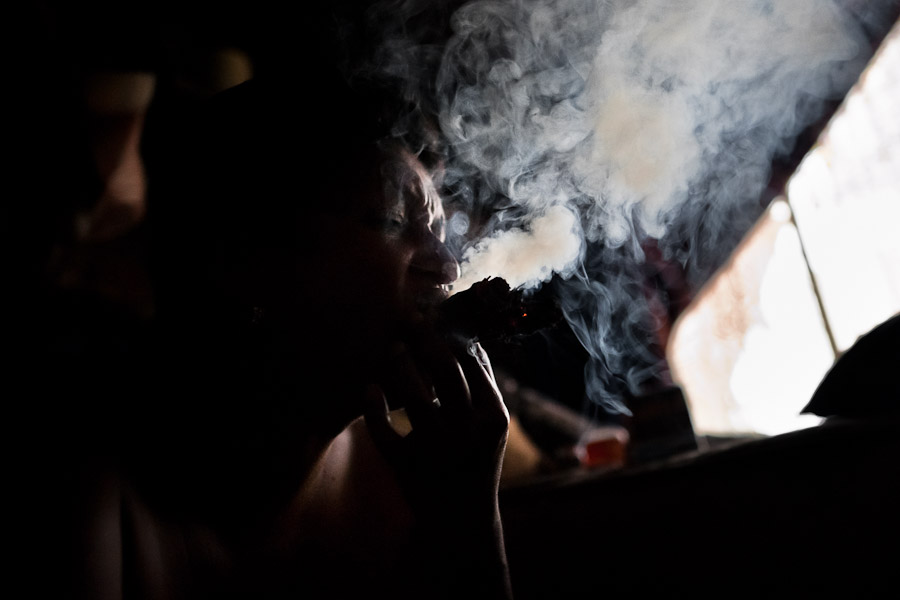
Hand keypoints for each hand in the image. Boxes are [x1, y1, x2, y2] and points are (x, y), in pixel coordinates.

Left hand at [363, 333, 512, 597]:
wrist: (463, 520)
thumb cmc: (476, 460)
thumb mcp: (491, 425)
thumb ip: (484, 385)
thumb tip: (471, 338)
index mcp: (492, 417)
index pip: (472, 362)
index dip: (450, 333)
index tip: (435, 314)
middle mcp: (467, 431)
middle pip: (444, 371)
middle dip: (423, 337)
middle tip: (408, 316)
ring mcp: (437, 450)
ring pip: (414, 397)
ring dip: (400, 365)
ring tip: (394, 347)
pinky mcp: (408, 466)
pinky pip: (384, 431)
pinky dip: (373, 407)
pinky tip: (369, 388)